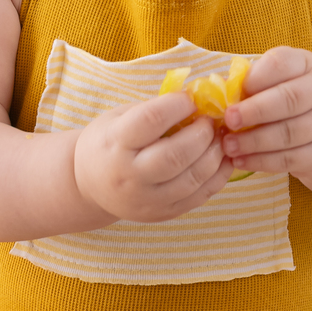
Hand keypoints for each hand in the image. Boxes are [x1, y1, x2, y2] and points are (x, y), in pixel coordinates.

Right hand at [73, 91, 234, 222]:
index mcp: (115, 143)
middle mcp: (129, 175)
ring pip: (192, 179)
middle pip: (176, 155)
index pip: (151, 121)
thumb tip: (197, 98)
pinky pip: (200, 197)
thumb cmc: (108, 141)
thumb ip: (154, 109)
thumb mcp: (120, 117)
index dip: (178, 105)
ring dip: (215, 154)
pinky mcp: (163, 214)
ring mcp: (147, 200)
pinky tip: (223, 158)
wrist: (88, 184)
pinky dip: (218, 176)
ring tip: (220, 138)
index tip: (191, 98)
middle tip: (210, 120)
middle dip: (202, 133)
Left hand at [221, 47, 311, 179]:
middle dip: (256, 110)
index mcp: (307, 64)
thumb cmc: (291, 97)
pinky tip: (241, 161)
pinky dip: (263, 162)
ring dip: (255, 141)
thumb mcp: (279, 79)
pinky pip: (292, 159)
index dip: (256, 78)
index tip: (233, 92)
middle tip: (229, 120)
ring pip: (290, 133)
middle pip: (290, 99)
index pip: (283, 63)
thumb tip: (219, 91)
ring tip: (229, 145)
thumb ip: (253, 82)